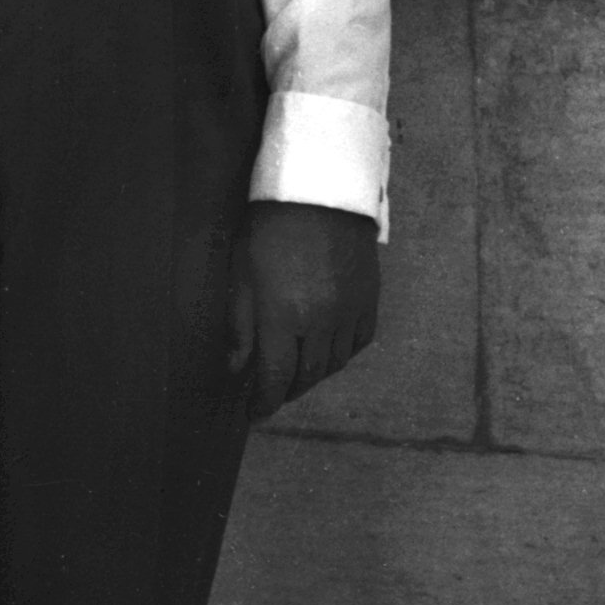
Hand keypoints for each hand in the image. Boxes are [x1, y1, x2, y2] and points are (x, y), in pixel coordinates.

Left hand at [227, 200, 379, 420]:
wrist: (320, 189)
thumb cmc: (270, 225)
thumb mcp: (242, 270)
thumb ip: (240, 323)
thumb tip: (236, 367)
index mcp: (283, 315)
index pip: (275, 376)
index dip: (264, 401)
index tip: (254, 414)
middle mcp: (321, 321)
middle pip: (307, 375)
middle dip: (287, 390)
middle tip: (272, 393)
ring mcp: (349, 311)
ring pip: (334, 363)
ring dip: (313, 375)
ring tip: (296, 374)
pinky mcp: (369, 299)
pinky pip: (358, 342)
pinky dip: (342, 354)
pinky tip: (328, 351)